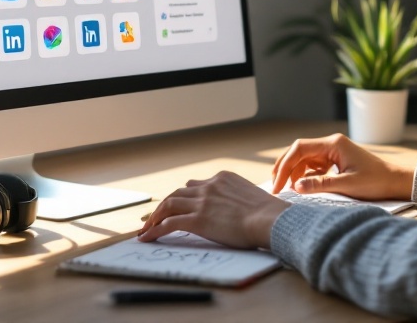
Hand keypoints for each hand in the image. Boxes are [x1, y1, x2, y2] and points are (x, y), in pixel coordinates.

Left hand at [137, 171, 289, 248]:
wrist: (270, 219)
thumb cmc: (269, 214)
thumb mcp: (251, 196)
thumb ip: (238, 198)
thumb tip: (239, 210)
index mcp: (222, 178)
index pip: (196, 185)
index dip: (184, 196)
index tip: (177, 204)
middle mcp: (209, 186)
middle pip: (178, 192)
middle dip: (164, 205)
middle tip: (153, 216)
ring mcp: (201, 202)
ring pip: (168, 205)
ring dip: (154, 217)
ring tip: (146, 228)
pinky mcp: (197, 220)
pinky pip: (168, 223)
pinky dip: (155, 230)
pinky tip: (148, 237)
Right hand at [271, 133, 413, 200]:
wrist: (396, 182)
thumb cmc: (376, 181)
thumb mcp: (348, 185)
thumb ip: (320, 185)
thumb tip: (295, 187)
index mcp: (333, 144)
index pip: (299, 149)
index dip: (284, 166)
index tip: (278, 185)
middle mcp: (331, 144)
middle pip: (298, 151)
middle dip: (285, 168)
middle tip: (276, 187)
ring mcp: (333, 152)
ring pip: (304, 159)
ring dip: (294, 172)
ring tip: (286, 189)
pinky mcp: (335, 161)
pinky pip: (313, 166)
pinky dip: (304, 175)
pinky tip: (301, 186)